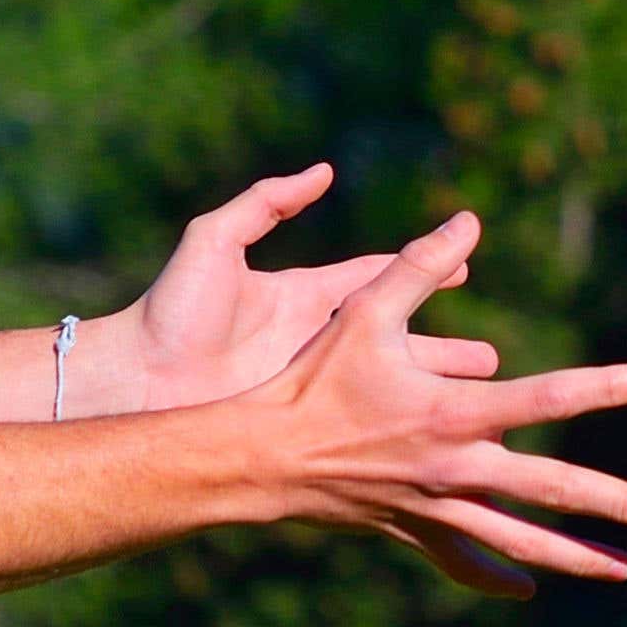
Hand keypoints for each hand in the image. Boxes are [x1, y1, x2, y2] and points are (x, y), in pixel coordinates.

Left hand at [111, 164, 478, 415]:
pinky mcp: (298, 421)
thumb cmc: (170, 308)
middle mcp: (314, 342)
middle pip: (396, 344)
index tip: (467, 265)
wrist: (135, 378)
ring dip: (431, 401)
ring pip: (387, 394)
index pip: (377, 279)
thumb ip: (267, 203)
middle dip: (444, 354)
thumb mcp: (215, 241)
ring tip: (480, 414)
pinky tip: (430, 453)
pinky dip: (397, 439)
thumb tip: (323, 172)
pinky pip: (358, 430)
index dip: (425, 270)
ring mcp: (309, 387)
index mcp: (304, 295)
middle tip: (492, 364)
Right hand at [241, 216, 626, 583]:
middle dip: (617, 503)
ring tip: (625, 570)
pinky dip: (494, 576)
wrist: (261, 455)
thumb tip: (467, 220)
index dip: (607, 387)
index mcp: (456, 411)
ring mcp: (438, 506)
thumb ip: (419, 265)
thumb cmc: (312, 377)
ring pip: (522, 539)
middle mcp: (458, 466)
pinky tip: (527, 589)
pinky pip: (463, 560)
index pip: (551, 396)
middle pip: (555, 488)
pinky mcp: (413, 529)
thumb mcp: (365, 311)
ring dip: (576, 557)